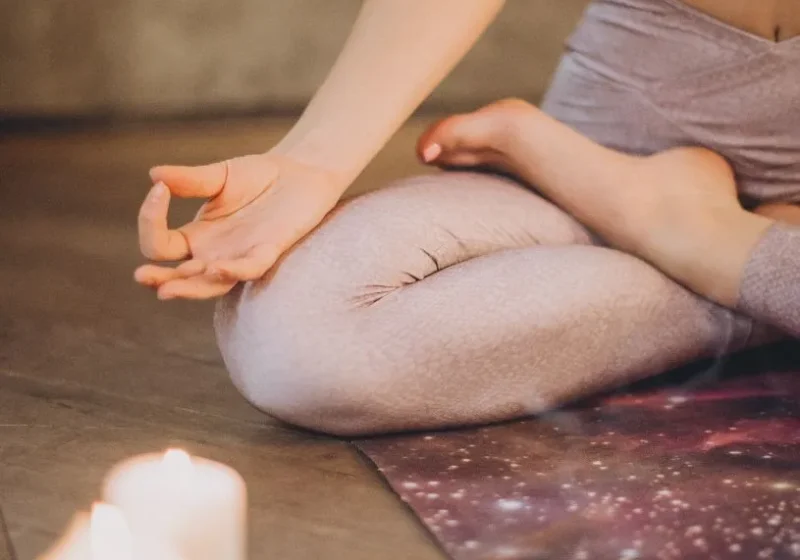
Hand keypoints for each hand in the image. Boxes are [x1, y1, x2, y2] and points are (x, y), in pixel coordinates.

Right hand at [135, 152, 344, 299]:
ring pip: (210, 284)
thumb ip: (190, 179)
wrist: (300, 173)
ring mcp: (240, 256)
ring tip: (166, 289)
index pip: (160, 244)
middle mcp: (214, 253)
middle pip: (180, 276)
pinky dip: (233, 271)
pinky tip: (215, 267)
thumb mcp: (219, 175)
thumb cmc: (259, 177)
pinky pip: (250, 269)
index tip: (159, 190)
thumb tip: (153, 175)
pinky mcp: (269, 251)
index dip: (151, 221)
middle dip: (159, 278)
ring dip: (190, 287)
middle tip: (141, 276)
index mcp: (196, 236)